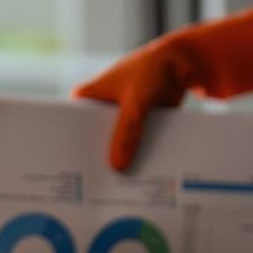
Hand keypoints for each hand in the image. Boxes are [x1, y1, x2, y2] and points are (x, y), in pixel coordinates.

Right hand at [76, 0, 252, 169]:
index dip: (72, 149)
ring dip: (118, 161)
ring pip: (113, 145)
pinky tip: (138, 178)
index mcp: (84, 99)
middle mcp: (95, 111)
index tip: (74, 173)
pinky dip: (136, 157)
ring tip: (116, 188)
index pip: (70, 129)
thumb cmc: (151, 72)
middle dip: (96, 160)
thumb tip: (117, 166)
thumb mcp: (136, 102)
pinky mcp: (134, 126)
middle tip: (96, 186)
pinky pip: (131, 146)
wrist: (182, 64)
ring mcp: (115, 120)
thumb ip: (127, 132)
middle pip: (91, 141)